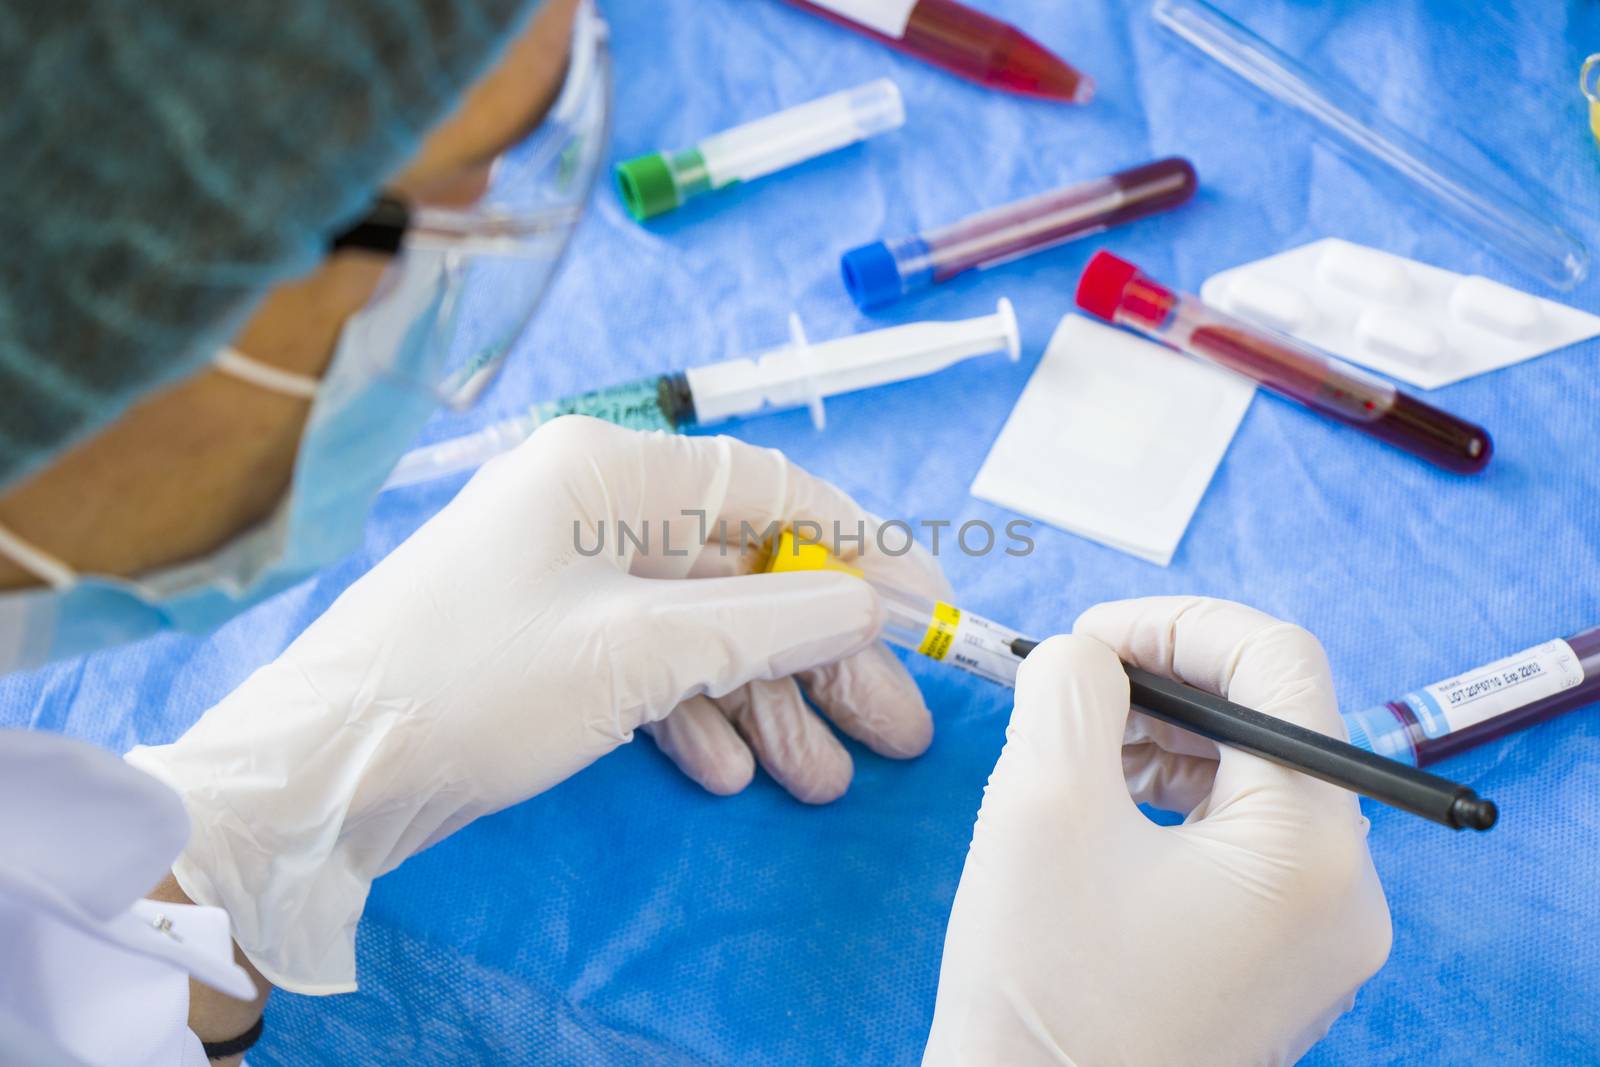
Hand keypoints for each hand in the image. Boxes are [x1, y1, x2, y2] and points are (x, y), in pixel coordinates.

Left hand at [126, 417, 946, 991]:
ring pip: (701, 629)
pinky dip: (694, 714)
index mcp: (606, 471)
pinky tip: (730, 770)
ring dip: (766, 701)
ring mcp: (569, 581)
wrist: (323, 777)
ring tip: (824, 776)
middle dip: (819, 652)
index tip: (927, 608)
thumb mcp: (639, 652)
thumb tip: (867, 606)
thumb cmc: (478, 684)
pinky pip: (649, 666)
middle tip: (895, 727)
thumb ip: (767, 623)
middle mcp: (591, 511)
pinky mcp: (550, 647)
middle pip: (743, 570)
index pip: (767, 487)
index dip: (859, 547)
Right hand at [924, 597, 1391, 1066]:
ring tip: (1075, 753)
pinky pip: (1243, 841)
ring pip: (1255, 779)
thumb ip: (1069, 690)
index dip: (1176, 624)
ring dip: (1165, 738)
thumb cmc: (1042, 993)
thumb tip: (1090, 652)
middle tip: (1071, 687)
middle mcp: (1345, 889)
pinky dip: (1174, 800)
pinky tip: (1102, 807)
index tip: (1088, 638)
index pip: (1278, 663)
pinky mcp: (1281, 959)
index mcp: (1309, 847)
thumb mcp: (1039, 806)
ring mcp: (1319, 933)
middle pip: (1272, 721)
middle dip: (1163, 683)